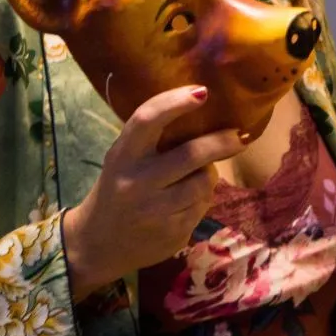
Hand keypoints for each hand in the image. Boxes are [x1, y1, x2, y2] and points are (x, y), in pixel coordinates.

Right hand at [62, 85, 243, 300]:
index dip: (175, 103)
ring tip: (198, 174)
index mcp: (122, 156)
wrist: (97, 244)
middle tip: (238, 135)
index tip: (202, 92)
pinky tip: (186, 202)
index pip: (147, 120)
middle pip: (192, 154)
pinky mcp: (172, 233)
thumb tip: (202, 108)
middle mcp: (136, 182)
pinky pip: (202, 206)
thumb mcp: (123, 160)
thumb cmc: (117, 188)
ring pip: (204, 182)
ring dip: (209, 174)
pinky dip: (202, 198)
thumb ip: (152, 139)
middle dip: (222, 142)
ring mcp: (155, 211)